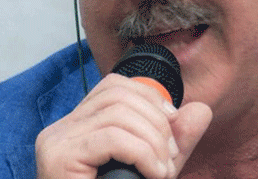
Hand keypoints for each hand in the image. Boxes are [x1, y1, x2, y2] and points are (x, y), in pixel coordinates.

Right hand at [35, 73, 211, 178]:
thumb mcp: (151, 170)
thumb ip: (173, 143)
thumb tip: (201, 110)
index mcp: (76, 128)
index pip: (112, 87)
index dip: (149, 97)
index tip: (173, 122)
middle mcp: (60, 130)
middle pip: (117, 96)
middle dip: (157, 122)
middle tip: (172, 156)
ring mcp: (56, 142)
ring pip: (118, 115)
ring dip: (153, 142)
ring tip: (163, 170)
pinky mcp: (60, 157)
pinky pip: (112, 139)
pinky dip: (143, 154)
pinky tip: (154, 174)